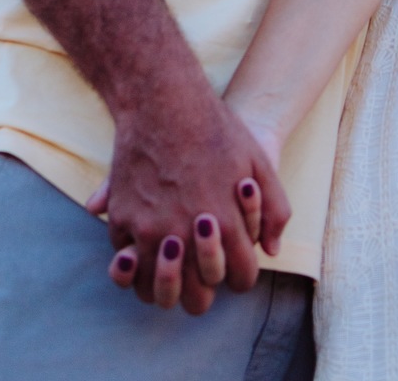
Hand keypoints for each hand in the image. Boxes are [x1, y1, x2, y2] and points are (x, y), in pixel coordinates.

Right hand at [85, 81, 289, 314]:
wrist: (164, 100)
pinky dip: (134, 265)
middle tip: (200, 277)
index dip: (240, 276)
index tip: (233, 265)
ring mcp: (150, 229)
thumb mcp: (259, 162)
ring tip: (171, 267)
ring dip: (164, 285)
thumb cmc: (216, 130)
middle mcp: (186, 234)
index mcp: (224, 223)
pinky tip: (144, 250)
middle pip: (196, 298)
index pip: (240, 278)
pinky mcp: (123, 219)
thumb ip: (274, 209)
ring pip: (155, 290)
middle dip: (202, 292)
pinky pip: (126, 263)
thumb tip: (272, 250)